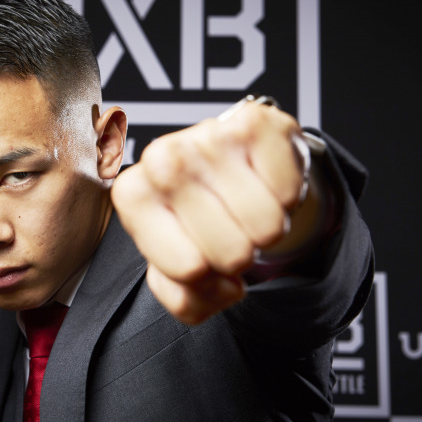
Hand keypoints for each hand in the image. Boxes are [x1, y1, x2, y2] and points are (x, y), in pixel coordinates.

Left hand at [111, 98, 305, 324]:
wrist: (232, 161)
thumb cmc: (199, 214)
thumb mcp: (178, 270)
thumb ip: (186, 300)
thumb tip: (225, 287)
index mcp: (133, 198)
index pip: (189, 270)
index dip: (209, 277)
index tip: (203, 254)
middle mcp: (161, 161)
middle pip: (231, 253)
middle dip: (241, 252)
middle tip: (230, 228)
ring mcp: (206, 137)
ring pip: (266, 226)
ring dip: (267, 226)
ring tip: (246, 207)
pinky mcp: (254, 121)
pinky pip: (288, 193)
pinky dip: (286, 196)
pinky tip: (264, 182)